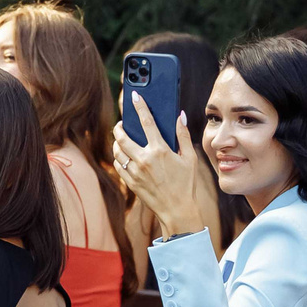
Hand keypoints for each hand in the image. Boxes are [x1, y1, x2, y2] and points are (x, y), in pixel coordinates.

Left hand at [111, 93, 204, 237]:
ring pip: (117, 150)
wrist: (177, 210)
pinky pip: (118, 164)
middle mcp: (144, 159)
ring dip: (117, 142)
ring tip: (122, 139)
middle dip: (120, 126)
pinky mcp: (130, 182)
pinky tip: (125, 155)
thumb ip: (183, 135)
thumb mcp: (189, 158)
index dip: (139, 106)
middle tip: (122, 123)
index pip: (147, 122)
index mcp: (160, 150)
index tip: (134, 96)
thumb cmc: (186, 184)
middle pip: (122, 136)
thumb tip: (180, 116)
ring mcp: (135, 172)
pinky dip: (119, 157)